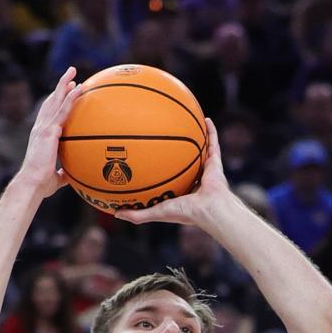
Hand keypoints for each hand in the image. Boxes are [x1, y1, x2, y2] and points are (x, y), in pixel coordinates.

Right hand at [17, 67, 77, 197]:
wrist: (32, 183)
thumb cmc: (41, 185)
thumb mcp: (55, 179)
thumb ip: (63, 174)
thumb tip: (71, 177)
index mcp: (41, 136)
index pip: (49, 114)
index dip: (56, 102)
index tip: (65, 92)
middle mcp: (41, 128)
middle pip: (51, 101)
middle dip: (60, 86)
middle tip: (70, 75)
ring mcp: (44, 127)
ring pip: (56, 101)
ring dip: (65, 85)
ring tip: (73, 72)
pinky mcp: (50, 131)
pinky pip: (63, 110)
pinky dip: (71, 98)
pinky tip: (79, 89)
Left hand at [113, 119, 229, 225]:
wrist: (209, 209)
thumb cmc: (185, 212)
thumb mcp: (156, 212)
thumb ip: (137, 215)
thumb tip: (115, 213)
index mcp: (182, 191)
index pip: (170, 179)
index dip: (161, 170)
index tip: (150, 160)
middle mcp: (194, 180)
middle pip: (184, 162)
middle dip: (176, 151)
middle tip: (164, 137)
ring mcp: (206, 170)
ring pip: (199, 151)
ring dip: (195, 138)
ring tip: (187, 123)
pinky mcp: (216, 163)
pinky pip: (213, 143)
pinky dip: (211, 131)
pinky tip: (206, 118)